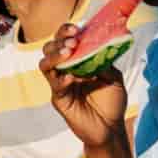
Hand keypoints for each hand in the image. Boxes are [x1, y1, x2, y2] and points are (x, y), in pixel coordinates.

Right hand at [39, 24, 128, 148]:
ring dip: (55, 56)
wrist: (111, 128)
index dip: (66, 31)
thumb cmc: (112, 101)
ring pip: (45, 65)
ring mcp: (60, 84)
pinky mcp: (59, 100)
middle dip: (58, 41)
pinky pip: (54, 86)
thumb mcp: (113, 76)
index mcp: (77, 60)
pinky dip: (61, 79)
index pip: (64, 40)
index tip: (76, 28)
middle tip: (72, 42)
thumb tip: (96, 45)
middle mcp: (65, 69)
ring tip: (69, 53)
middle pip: (50, 48)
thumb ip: (103, 61)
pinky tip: (71, 78)